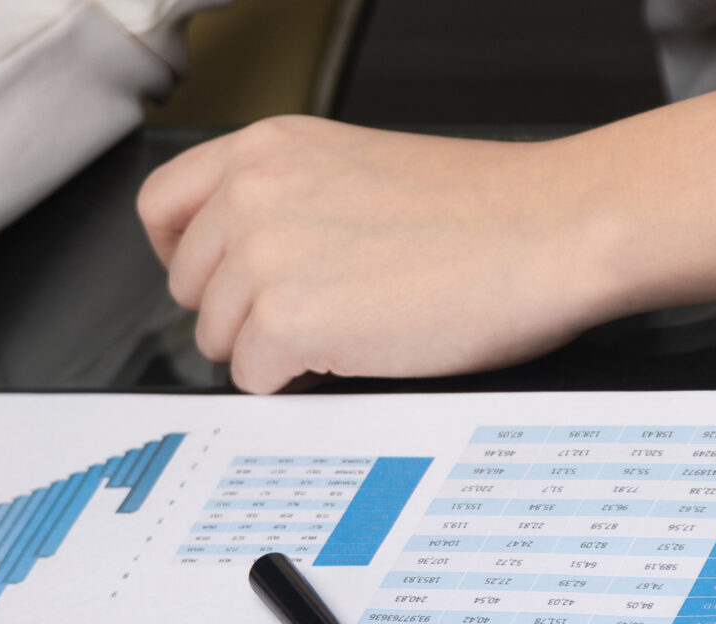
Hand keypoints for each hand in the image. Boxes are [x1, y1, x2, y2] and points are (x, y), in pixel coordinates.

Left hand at [137, 72, 715, 394]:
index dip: (189, 259)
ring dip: (271, 352)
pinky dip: (296, 384)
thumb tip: (254, 261)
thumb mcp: (357, 171)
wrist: (552, 229)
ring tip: (347, 333)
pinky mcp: (284, 318)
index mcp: (268, 146)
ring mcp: (262, 255)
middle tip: (311, 318)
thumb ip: (290, 201)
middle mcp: (251, 191)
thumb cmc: (487, 211)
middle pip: (188, 286)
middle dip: (240, 314)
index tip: (217, 283)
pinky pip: (253, 380)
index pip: (163, 207)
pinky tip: (354, 356)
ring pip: (218, 339)